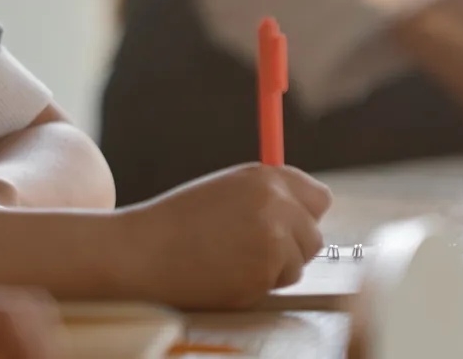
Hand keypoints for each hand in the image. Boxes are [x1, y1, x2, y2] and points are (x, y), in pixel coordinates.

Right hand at [111, 163, 331, 309]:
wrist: (144, 251)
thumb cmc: (178, 221)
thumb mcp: (225, 191)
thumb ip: (265, 197)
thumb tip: (301, 216)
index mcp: (265, 177)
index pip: (318, 198)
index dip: (304, 215)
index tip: (289, 226)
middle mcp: (276, 204)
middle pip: (314, 236)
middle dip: (292, 248)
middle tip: (255, 250)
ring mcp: (273, 240)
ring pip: (298, 264)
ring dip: (274, 269)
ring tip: (233, 260)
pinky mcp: (264, 274)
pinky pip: (276, 285)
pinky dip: (256, 285)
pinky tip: (225, 274)